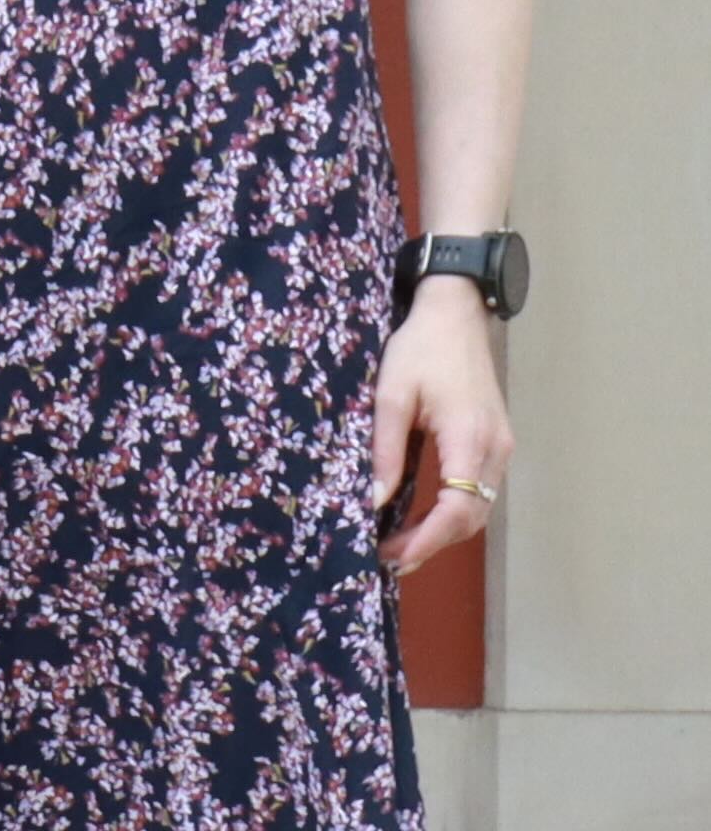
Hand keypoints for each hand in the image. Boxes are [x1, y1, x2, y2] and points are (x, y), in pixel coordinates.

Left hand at [372, 279, 511, 574]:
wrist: (456, 315)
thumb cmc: (420, 348)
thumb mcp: (391, 394)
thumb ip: (385, 450)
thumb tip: (373, 500)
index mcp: (470, 437)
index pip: (458, 508)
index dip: (427, 539)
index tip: (395, 556)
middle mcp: (494, 450)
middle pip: (471, 517)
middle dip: (431, 544)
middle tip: (389, 559)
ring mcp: (500, 448)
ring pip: (478, 509)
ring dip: (442, 533)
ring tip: (400, 546)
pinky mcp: (495, 443)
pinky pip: (478, 491)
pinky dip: (453, 512)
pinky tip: (423, 519)